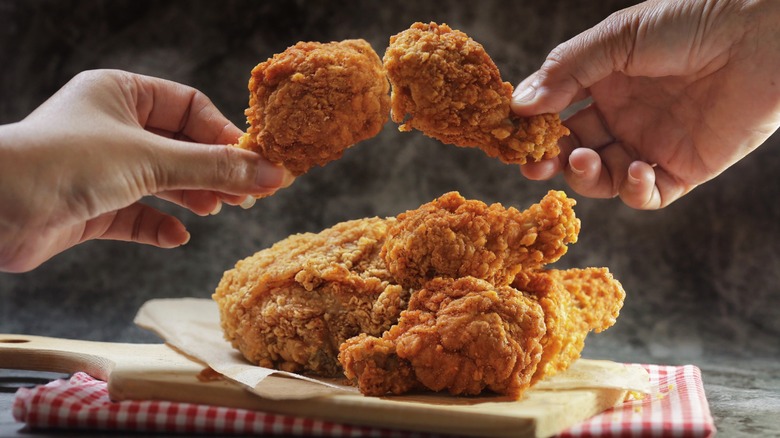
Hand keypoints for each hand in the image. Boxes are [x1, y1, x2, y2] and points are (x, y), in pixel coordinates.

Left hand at [0, 69, 293, 272]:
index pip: (190, 108)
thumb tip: (272, 174)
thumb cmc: (64, 163)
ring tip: (217, 210)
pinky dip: (159, 225)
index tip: (255, 163)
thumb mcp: (151, 159)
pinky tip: (176, 237)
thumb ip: (214, 168)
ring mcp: (102, 168)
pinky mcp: (92, 206)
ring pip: (163, 181)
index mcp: (121, 94)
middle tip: (246, 194)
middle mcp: (112, 127)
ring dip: (192, 196)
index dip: (224, 135)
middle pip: (181, 146)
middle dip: (213, 170)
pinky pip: (137, 214)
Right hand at [511, 0, 779, 208]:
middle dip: (550, 159)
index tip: (513, 135)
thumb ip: (564, 73)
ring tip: (582, 158)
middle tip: (532, 164)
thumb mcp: (614, 39)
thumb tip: (518, 106)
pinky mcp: (685, 168)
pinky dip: (633, 190)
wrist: (757, 34)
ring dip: (585, 175)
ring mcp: (653, 144)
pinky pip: (648, 194)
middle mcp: (626, 116)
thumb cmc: (688, 22)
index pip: (558, 114)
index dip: (535, 128)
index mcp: (606, 83)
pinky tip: (634, 168)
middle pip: (574, 150)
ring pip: (603, 177)